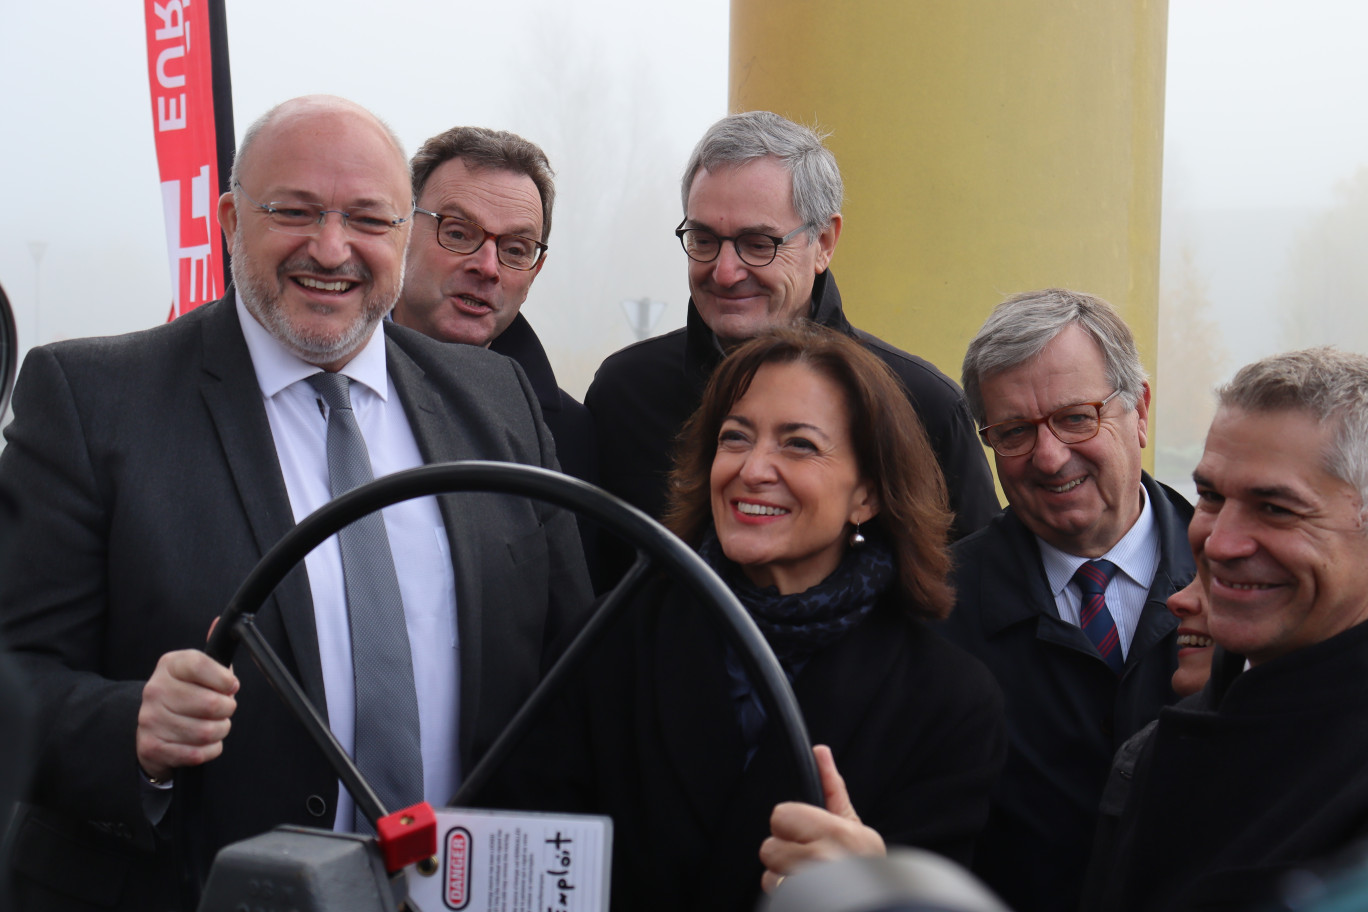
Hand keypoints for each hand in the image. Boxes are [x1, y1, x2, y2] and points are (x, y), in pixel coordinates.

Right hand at [136, 649, 238, 780]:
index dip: (226, 679)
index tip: (231, 686)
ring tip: (215, 726)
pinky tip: (205, 743)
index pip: (203, 665)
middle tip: (224, 710)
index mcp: (169, 665)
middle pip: (210, 704)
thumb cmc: (187, 695)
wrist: (153, 728)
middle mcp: (155, 690)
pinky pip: (196, 753)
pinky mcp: (152, 746)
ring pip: (206, 731)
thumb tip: (218, 622)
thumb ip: (213, 653)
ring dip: (220, 731)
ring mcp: (150, 719)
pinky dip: (210, 750)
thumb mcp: (199, 671)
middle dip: (227, 710)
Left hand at [759, 744, 885, 891]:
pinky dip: (785, 897)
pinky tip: (804, 895)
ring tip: (809, 881)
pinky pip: (774, 895)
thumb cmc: (865, 868)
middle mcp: (823, 861)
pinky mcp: (795, 902)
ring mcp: (809, 886)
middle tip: (808, 860)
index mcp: (837, 833)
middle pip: (769, 849)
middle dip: (785, 854)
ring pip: (768, 878)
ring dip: (784, 880)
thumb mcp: (854, 827)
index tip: (806, 835)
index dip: (791, 826)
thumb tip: (820, 751)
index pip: (780, 816)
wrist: (878, 904)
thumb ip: (833, 790)